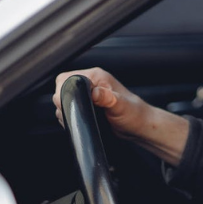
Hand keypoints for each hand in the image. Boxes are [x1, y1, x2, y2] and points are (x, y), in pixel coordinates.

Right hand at [52, 67, 189, 165]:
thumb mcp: (121, 106)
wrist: (139, 126)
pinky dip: (71, 115)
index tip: (68, 104)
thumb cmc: (135, 115)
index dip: (63, 91)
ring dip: (67, 110)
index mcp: (97, 76)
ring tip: (81, 118)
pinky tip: (81, 121)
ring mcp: (88, 94)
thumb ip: (108, 98)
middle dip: (64, 102)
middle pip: (62, 88)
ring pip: (64, 99)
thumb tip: (96, 93)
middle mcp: (91, 83)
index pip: (67, 77)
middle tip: (75, 113)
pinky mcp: (87, 104)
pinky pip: (70, 107)